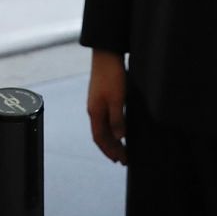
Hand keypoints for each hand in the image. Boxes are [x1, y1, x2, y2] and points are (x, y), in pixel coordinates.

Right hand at [86, 49, 127, 163]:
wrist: (107, 55)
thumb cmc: (111, 76)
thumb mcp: (117, 99)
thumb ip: (117, 119)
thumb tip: (119, 137)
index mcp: (95, 112)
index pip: (100, 138)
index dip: (110, 151)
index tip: (120, 160)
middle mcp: (93, 110)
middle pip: (100, 135)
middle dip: (111, 148)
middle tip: (123, 159)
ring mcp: (96, 103)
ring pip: (102, 127)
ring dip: (112, 139)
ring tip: (121, 148)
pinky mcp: (102, 97)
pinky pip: (105, 119)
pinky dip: (112, 128)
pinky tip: (119, 128)